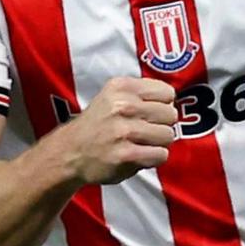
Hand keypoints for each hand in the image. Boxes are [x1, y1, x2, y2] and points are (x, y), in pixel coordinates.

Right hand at [58, 77, 178, 185]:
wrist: (71, 151)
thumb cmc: (99, 124)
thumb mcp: (114, 95)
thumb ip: (142, 93)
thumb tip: (174, 102)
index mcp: (121, 87)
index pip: (167, 93)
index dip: (162, 105)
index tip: (149, 113)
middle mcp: (122, 106)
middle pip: (171, 114)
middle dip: (162, 125)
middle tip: (145, 131)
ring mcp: (124, 131)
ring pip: (168, 136)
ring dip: (159, 143)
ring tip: (142, 144)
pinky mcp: (126, 155)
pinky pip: (161, 155)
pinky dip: (154, 158)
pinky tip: (140, 156)